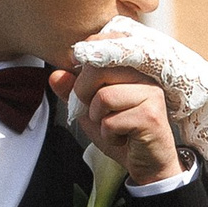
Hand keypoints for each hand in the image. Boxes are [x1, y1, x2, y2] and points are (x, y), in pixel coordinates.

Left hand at [67, 64, 181, 187]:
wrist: (148, 163)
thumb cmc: (123, 133)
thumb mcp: (90, 110)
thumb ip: (72, 92)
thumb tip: (56, 76)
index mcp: (131, 67)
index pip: (104, 44)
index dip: (85, 59)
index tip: (81, 75)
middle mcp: (144, 75)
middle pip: (97, 68)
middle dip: (83, 93)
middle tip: (95, 110)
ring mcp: (150, 94)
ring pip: (103, 96)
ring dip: (98, 118)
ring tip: (113, 126)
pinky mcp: (150, 116)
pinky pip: (112, 121)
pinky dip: (109, 135)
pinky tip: (123, 138)